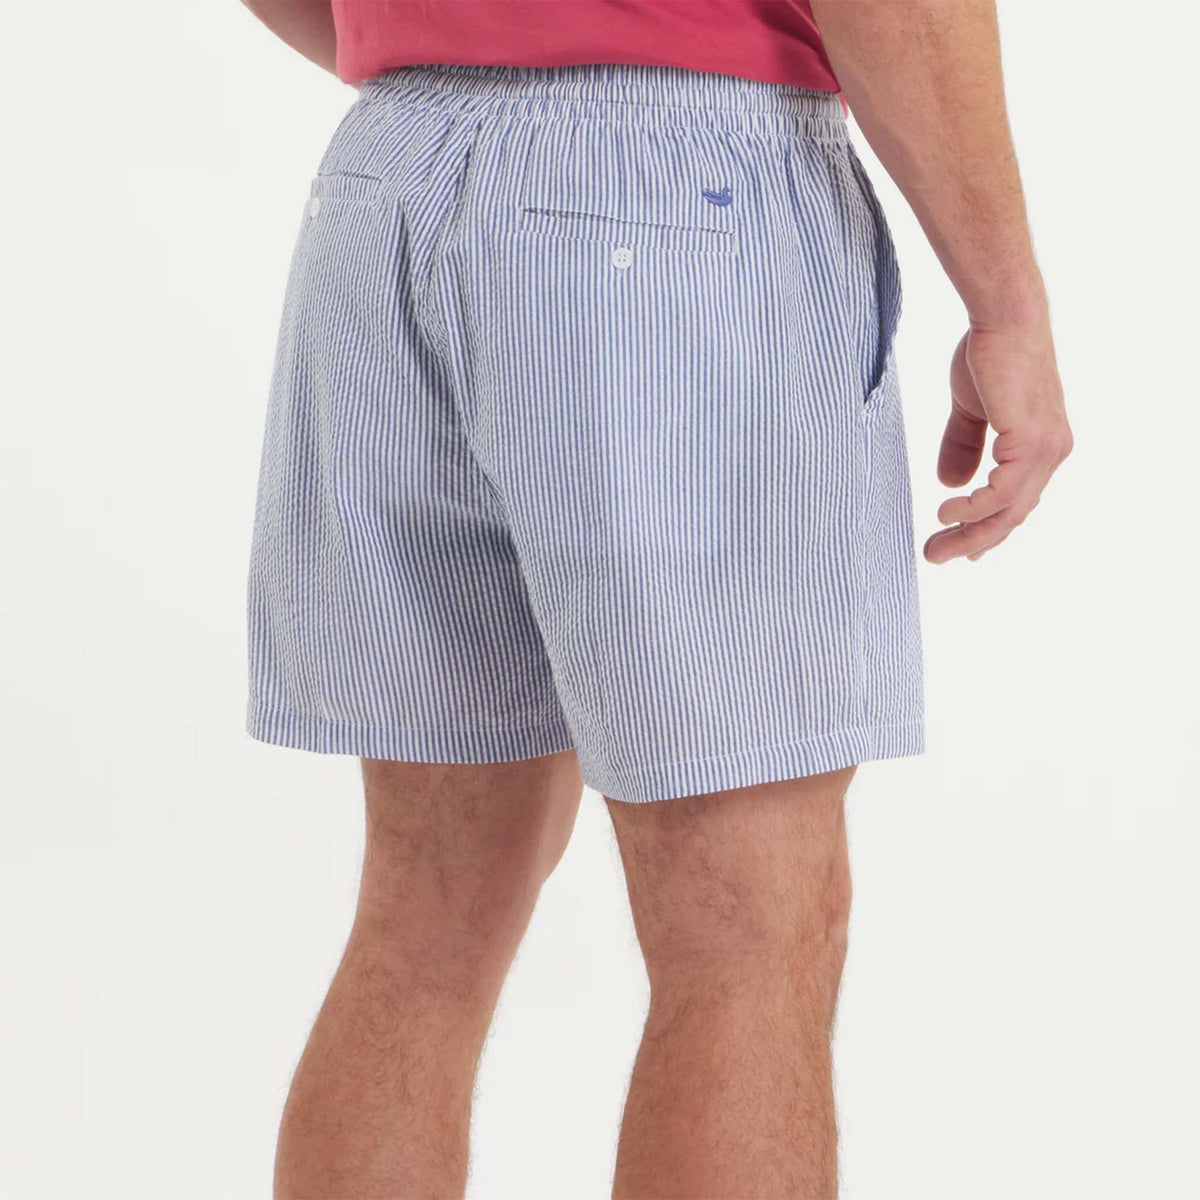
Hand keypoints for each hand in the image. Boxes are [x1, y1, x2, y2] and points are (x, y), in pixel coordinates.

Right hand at [924, 321, 1072, 563]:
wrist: (1004, 318)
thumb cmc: (989, 353)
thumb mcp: (971, 410)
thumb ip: (962, 445)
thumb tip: (951, 483)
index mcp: (1040, 447)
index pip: (1016, 502)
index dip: (987, 529)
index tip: (958, 547)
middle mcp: (1052, 453)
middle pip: (1012, 516)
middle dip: (972, 541)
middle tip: (935, 556)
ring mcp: (1046, 449)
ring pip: (1008, 512)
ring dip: (970, 534)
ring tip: (935, 546)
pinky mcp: (1031, 442)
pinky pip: (1002, 493)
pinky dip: (974, 509)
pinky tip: (947, 512)